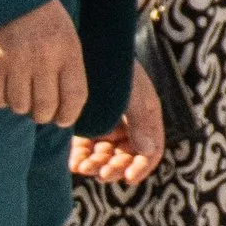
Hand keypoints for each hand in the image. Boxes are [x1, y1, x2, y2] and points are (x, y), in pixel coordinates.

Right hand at [0, 0, 86, 128]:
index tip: (63, 119)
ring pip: (19, 106)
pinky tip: (5, 87)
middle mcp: (43, 59)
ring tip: (21, 92)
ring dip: (20, 105)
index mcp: (67, 50)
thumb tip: (66, 106)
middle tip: (40, 110)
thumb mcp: (66, 36)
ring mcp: (15, 62)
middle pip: (45, 108)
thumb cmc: (41, 17)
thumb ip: (67, 67)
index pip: (74, 97)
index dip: (69, 115)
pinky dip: (0, 99)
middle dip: (43, 115)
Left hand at [72, 64, 164, 184]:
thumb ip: (141, 122)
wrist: (90, 47)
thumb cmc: (115, 69)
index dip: (142, 167)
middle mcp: (128, 125)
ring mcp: (107, 126)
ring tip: (84, 166)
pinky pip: (86, 151)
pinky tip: (74, 162)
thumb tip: (147, 152)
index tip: (128, 178)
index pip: (151, 151)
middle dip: (115, 168)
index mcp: (145, 118)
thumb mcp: (133, 93)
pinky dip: (82, 159)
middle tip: (101, 172)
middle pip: (127, 158)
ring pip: (105, 158)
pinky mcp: (86, 126)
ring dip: (97, 166)